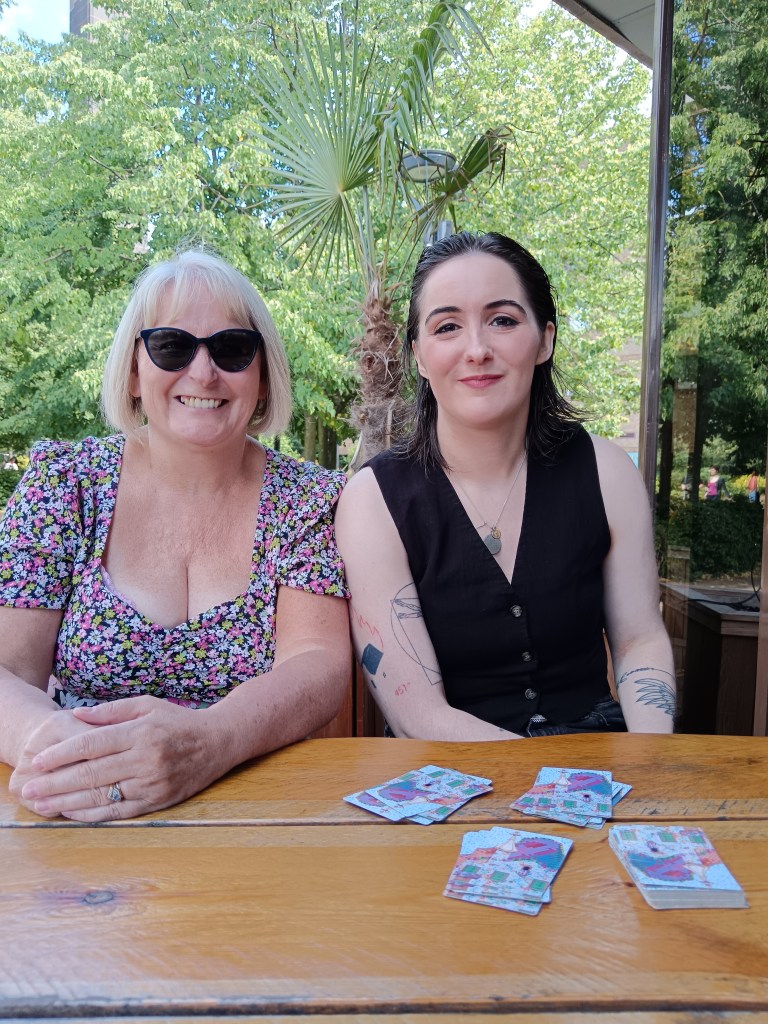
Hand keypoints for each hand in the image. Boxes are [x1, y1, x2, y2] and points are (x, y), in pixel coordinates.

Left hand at [17, 696, 226, 820]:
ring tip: (40, 804)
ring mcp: (152, 783)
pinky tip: (70, 812)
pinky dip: (91, 814)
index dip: (62, 753)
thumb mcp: (147, 705)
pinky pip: (118, 811)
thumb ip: (110, 711)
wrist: (219, 742)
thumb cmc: (178, 720)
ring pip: (102, 796)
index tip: (37, 761)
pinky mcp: (157, 801)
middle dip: (55, 782)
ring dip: (67, 801)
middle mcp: (146, 759)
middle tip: (27, 788)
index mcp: (141, 732)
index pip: (93, 743)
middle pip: (92, 773)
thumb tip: (74, 715)